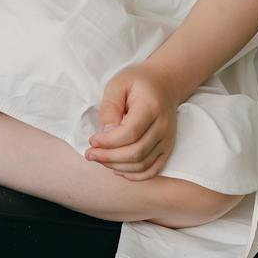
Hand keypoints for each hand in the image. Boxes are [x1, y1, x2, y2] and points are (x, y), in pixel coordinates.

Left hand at [88, 64, 182, 179]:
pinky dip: (133, 175)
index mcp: (151, 106)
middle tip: (90, 154)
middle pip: (136, 153)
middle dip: (108, 157)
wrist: (165, 83)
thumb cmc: (138, 82)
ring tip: (100, 159)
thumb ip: (109, 108)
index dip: (108, 142)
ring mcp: (167, 139)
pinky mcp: (167, 148)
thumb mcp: (117, 85)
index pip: (130, 133)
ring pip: (142, 165)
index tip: (92, 140)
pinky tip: (117, 169)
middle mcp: (163, 126)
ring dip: (117, 167)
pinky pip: (152, 170)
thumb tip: (106, 135)